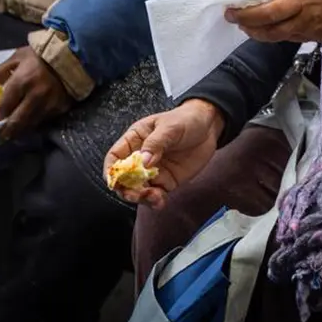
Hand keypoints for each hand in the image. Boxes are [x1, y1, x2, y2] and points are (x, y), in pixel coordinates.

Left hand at [0, 45, 72, 140]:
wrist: (74, 53)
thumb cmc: (41, 54)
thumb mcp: (17, 57)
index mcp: (22, 81)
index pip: (3, 107)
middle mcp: (35, 96)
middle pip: (17, 121)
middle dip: (6, 132)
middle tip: (0, 138)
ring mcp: (50, 103)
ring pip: (31, 124)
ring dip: (21, 130)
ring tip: (14, 133)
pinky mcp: (62, 106)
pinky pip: (46, 118)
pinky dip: (37, 121)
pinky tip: (32, 121)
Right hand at [104, 100, 224, 208]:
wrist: (209, 127)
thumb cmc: (187, 120)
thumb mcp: (170, 127)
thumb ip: (156, 143)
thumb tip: (143, 162)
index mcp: (135, 140)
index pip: (115, 156)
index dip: (111, 170)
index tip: (114, 181)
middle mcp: (141, 157)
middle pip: (124, 178)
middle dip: (126, 189)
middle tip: (136, 194)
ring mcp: (153, 171)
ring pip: (138, 190)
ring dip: (141, 197)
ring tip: (154, 197)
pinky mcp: (167, 181)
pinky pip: (156, 195)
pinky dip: (155, 201)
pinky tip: (160, 202)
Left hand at [226, 0, 321, 43]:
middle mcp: (303, 1)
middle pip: (266, 11)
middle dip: (244, 13)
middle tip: (230, 11)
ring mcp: (306, 21)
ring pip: (272, 31)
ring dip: (253, 29)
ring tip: (242, 24)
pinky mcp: (311, 35)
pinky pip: (285, 37)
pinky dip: (270, 35)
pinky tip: (261, 31)